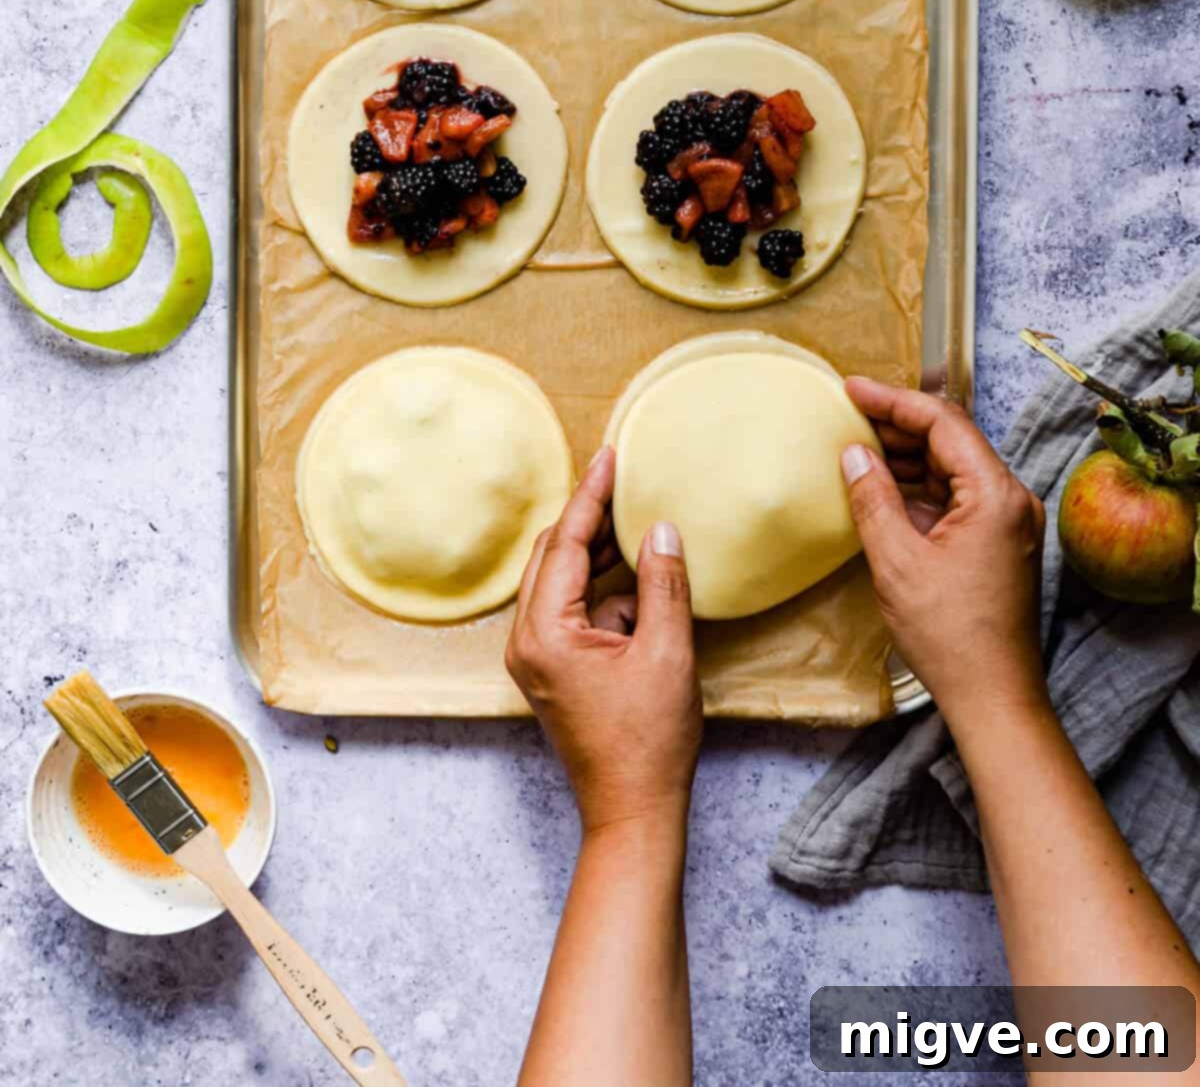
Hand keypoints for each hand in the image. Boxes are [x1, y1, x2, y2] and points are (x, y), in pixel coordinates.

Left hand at [506, 447, 702, 835]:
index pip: (567, 544)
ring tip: (637, 519)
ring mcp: (537, 656)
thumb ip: (663, 584)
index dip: (591, 496)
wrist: (632, 811)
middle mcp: (527, 639)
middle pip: (554, 556)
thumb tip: (661, 529)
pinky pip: (574, 609)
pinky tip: (641, 577)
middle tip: (621, 478)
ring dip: (600, 554)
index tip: (609, 456)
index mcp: (545, 632)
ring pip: (564, 582)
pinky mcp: (554, 669)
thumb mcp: (667, 652)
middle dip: (590, 518)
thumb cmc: (649, 741)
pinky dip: (605, 590)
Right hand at [841, 378, 1047, 732]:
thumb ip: (873, 498)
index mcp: (996, 495)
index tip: (851, 389)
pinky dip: (922, 488)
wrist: (994, 697)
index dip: (892, 400)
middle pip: (952, 440)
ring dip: (909, 457)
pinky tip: (886, 489)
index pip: (942, 422)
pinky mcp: (1001, 544)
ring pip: (955, 468)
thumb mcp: (897, 562)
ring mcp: (1010, 523)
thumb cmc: (950, 636)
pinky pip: (960, 498)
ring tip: (859, 449)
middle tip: (848, 416)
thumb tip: (854, 453)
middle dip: (898, 426)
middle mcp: (1012, 500)